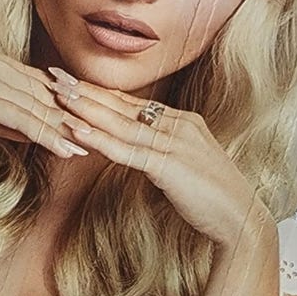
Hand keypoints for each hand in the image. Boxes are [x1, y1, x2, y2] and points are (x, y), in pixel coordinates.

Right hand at [0, 56, 90, 158]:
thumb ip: (9, 121)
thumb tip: (35, 134)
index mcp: (2, 66)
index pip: (46, 87)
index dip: (70, 106)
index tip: (92, 123)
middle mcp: (3, 68)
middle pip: (50, 95)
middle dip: (78, 117)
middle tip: (105, 136)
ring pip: (42, 107)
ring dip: (69, 128)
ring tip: (93, 147)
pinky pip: (26, 118)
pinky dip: (49, 135)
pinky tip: (65, 149)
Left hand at [48, 71, 271, 248]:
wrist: (241, 220)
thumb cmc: (215, 200)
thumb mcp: (188, 167)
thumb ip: (164, 155)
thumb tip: (140, 155)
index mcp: (184, 122)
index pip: (133, 104)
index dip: (102, 92)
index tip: (74, 81)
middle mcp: (179, 125)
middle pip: (123, 105)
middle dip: (86, 90)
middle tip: (54, 76)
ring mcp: (174, 143)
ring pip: (121, 124)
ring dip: (86, 108)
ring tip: (57, 96)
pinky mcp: (168, 165)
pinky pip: (127, 150)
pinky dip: (100, 139)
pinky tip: (77, 130)